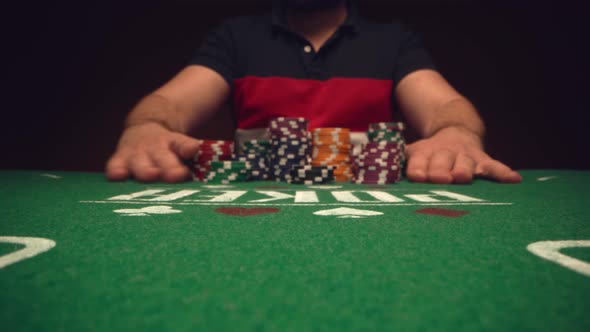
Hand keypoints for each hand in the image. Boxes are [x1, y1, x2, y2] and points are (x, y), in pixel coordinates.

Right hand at [105, 123, 200, 181]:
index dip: (187, 147)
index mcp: (174, 143)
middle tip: (177, 174)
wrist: (143, 131)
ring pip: (140, 164)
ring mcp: (136, 153)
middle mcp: (154, 148)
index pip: (182, 144)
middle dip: (170, 167)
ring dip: (145, 170)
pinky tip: (117, 176)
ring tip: (151, 175)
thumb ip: (187, 152)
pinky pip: (114, 166)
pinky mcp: (118, 160)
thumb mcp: (180, 147)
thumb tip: (194, 152)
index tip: (192, 149)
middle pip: (163, 157)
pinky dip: (116, 171)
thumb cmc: (167, 149)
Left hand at [405, 126, 521, 183]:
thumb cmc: (429, 152)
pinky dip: (503, 173)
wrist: (454, 130)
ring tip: (464, 177)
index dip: (417, 169)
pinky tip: (514, 179)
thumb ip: (395, 163)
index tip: (416, 175)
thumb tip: (372, 166)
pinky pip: (494, 167)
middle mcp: (445, 153)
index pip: (418, 163)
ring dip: (465, 170)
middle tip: (440, 178)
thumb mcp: (410, 153)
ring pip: (466, 164)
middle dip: (440, 169)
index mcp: (424, 153)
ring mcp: (465, 156)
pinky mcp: (482, 159)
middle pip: (442, 162)